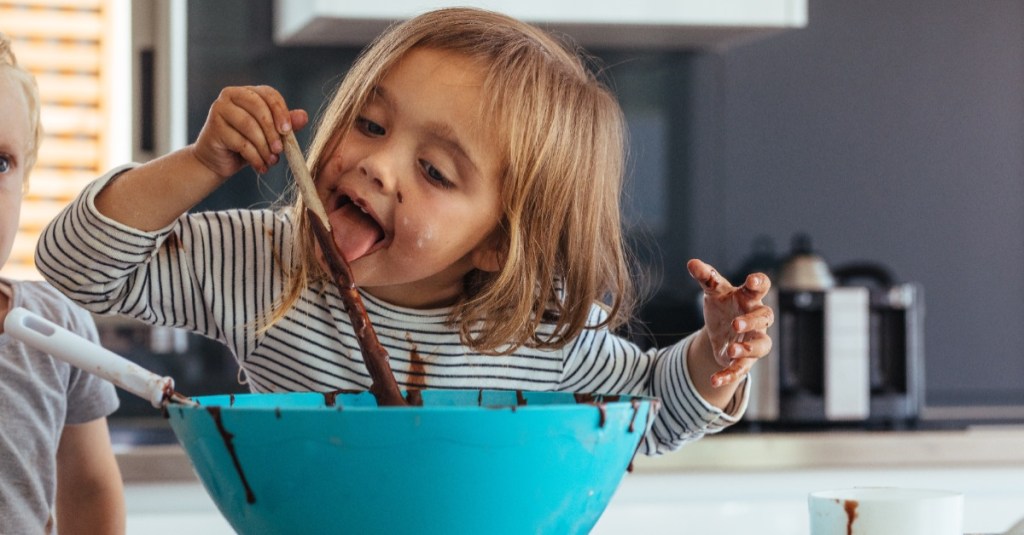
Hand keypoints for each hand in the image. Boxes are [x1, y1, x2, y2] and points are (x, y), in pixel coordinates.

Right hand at [192, 85, 308, 177]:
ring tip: (271, 161)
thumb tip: (304, 116)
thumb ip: (285, 125)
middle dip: (272, 131)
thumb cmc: (245, 145)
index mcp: (247, 92)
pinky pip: (240, 142)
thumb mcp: (268, 135)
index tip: (288, 131)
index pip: (268, 94)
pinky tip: (260, 166)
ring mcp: (219, 110)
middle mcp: (230, 95)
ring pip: (249, 126)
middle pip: (258, 108)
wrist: (216, 161)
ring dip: (264, 147)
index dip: (281, 111)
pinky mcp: (214, 128)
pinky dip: (254, 157)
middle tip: (280, 150)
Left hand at [687, 258, 773, 387]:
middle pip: (765, 318)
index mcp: (749, 298)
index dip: (759, 283)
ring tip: (731, 350)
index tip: (752, 281)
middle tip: (735, 324)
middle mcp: (757, 319)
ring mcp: (753, 340)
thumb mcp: (713, 291)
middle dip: (752, 322)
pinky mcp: (744, 360)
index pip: (761, 287)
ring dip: (747, 350)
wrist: (721, 330)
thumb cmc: (723, 305)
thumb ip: (705, 277)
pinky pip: (741, 369)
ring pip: (761, 346)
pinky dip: (728, 375)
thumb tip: (691, 262)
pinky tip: (714, 380)